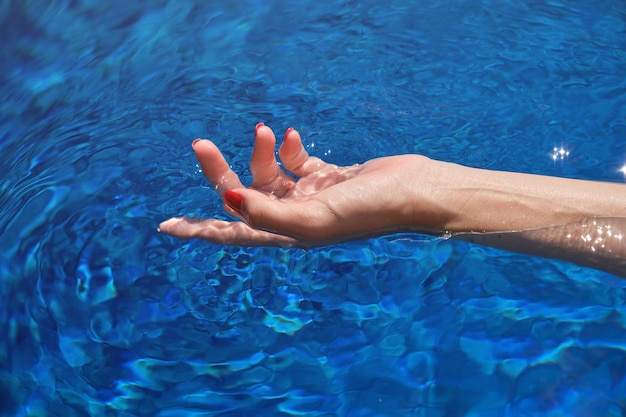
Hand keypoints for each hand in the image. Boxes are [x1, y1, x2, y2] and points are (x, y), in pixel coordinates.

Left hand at [158, 124, 442, 246]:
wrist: (411, 192)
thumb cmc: (366, 211)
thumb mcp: (310, 217)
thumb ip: (265, 211)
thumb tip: (225, 200)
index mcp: (286, 234)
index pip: (231, 233)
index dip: (198, 230)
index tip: (167, 226)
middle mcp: (293, 217)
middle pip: (243, 194)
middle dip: (221, 171)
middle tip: (201, 144)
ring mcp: (309, 197)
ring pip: (267, 172)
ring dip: (259, 151)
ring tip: (263, 131)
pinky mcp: (325, 176)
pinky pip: (295, 160)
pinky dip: (286, 147)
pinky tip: (287, 134)